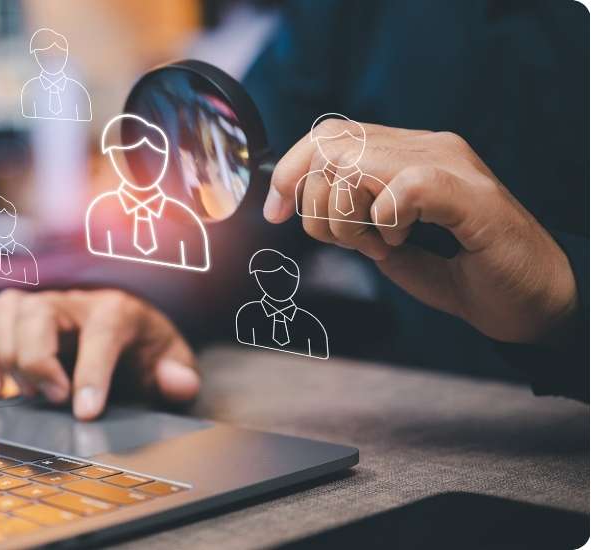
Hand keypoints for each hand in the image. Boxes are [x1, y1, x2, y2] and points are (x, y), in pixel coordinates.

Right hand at [0, 289, 199, 419]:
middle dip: (40, 360)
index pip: (102, 331)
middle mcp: (74, 303)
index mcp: (118, 310)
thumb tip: (178, 383)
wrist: (129, 339)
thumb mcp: (173, 364)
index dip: (92, 372)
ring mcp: (41, 309)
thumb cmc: (148, 353)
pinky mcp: (17, 324)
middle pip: (40, 313)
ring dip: (7, 355)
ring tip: (25, 395)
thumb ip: (180, 376)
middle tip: (55, 400)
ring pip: (8, 311)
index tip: (86, 414)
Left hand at [263, 119, 577, 343]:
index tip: (273, 212)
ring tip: (378, 244)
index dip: (291, 171)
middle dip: (314, 200)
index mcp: (409, 154)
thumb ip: (355, 224)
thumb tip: (311, 214)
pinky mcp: (471, 196)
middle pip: (333, 144)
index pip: (331, 135)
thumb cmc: (469, 275)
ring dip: (347, 217)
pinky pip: (403, 188)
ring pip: (359, 163)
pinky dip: (385, 220)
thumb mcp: (393, 249)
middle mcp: (430, 148)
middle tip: (345, 240)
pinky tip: (401, 241)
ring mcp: (453, 167)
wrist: (535, 303)